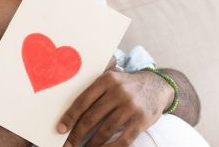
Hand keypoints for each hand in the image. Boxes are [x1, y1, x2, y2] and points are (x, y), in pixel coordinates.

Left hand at [58, 70, 172, 146]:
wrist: (157, 85)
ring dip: (92, 144)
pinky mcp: (142, 120)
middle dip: (77, 134)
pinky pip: (123, 139)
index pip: (82, 101)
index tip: (61, 128)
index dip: (70, 117)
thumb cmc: (127, 84)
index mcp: (106, 80)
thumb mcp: (111, 78)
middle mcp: (118, 92)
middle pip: (91, 117)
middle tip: (68, 144)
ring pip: (105, 130)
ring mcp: (131, 106)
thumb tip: (70, 110)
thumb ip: (94, 89)